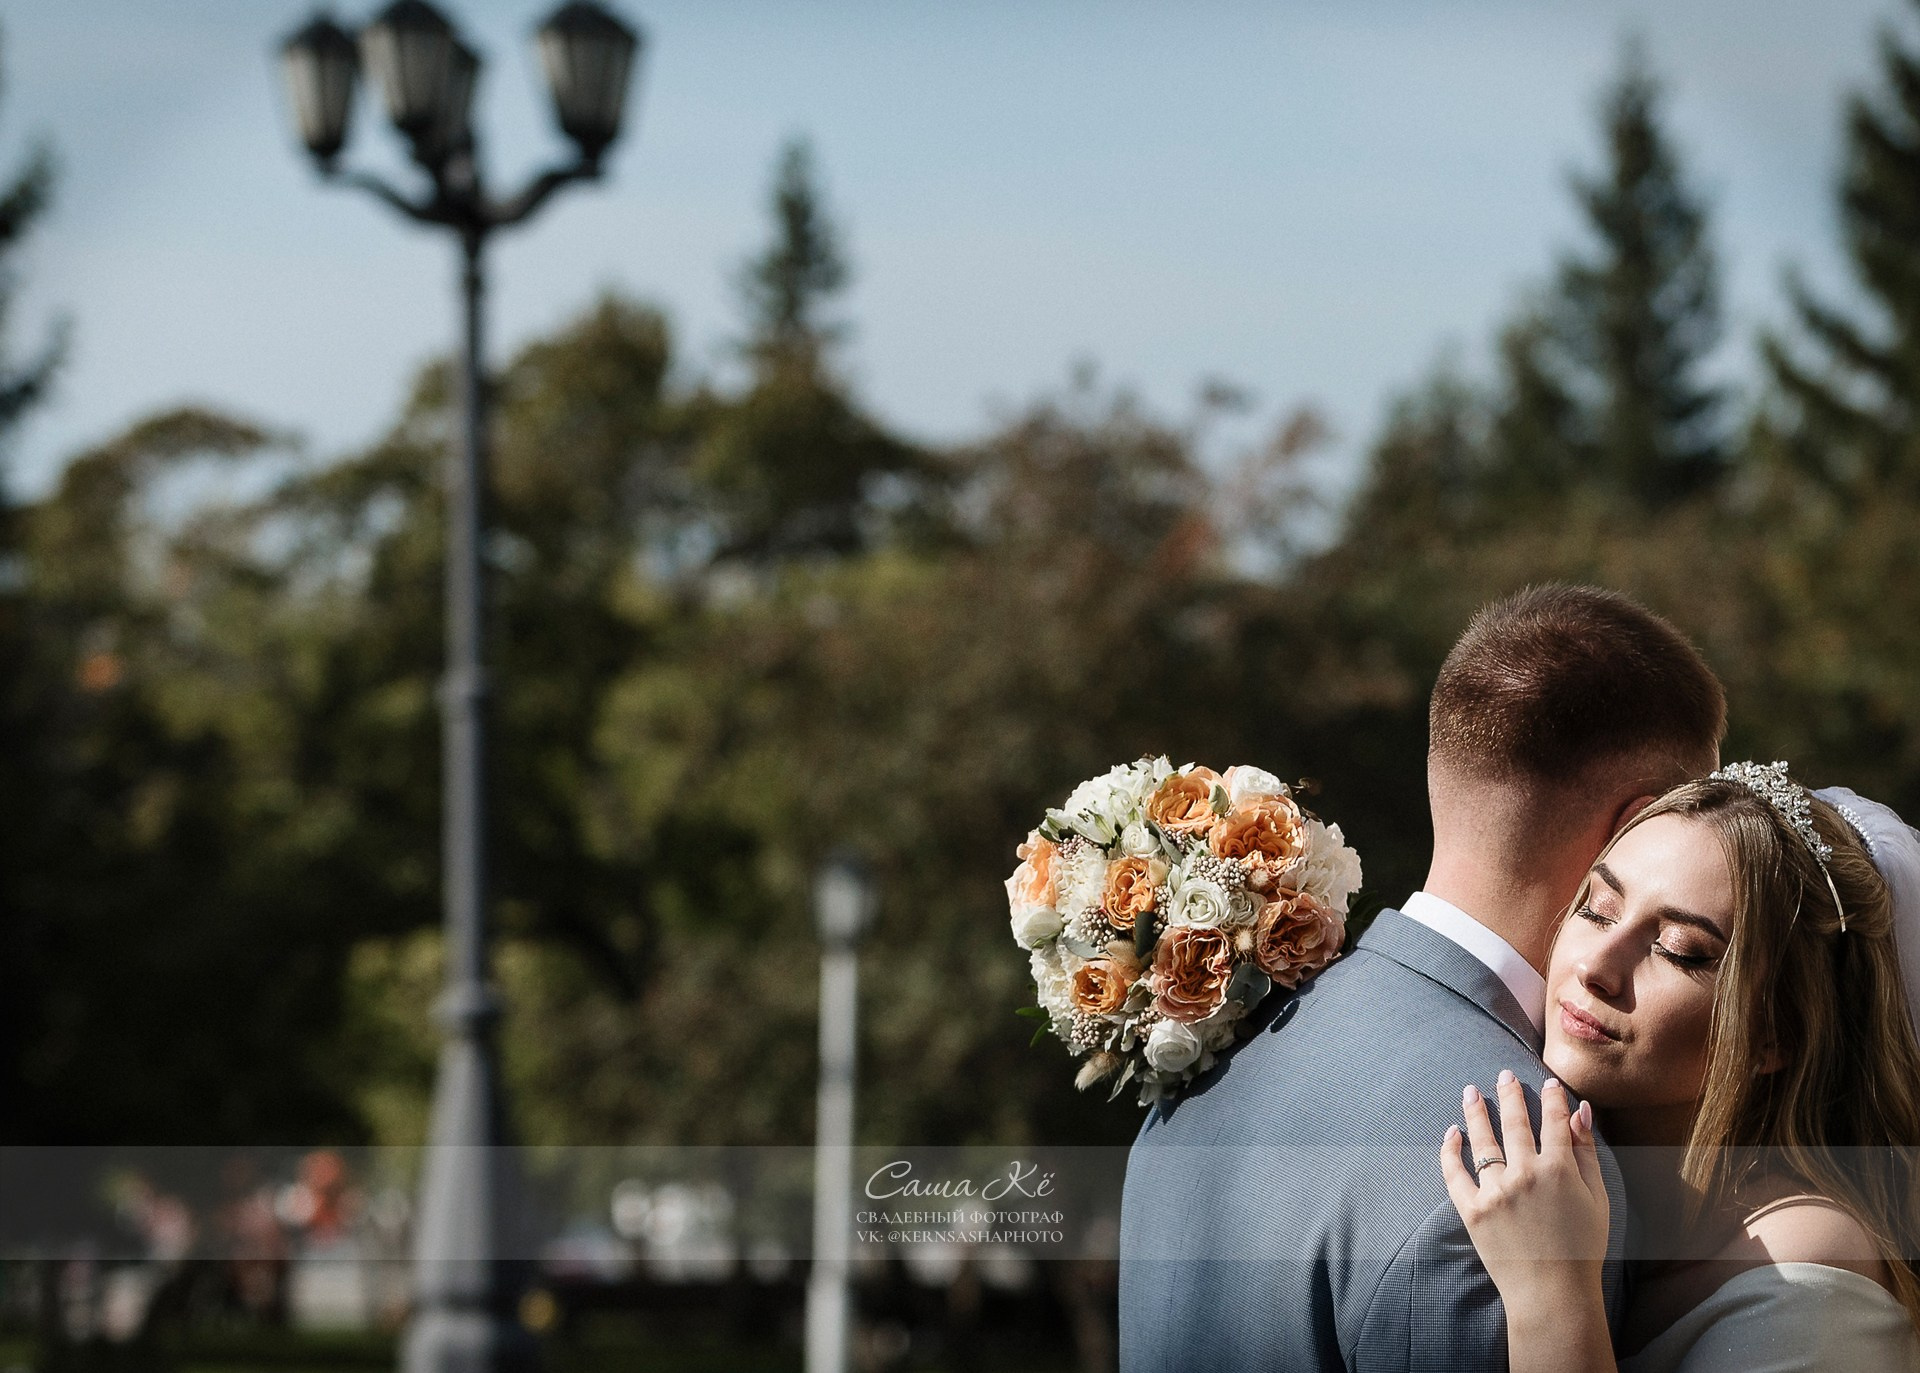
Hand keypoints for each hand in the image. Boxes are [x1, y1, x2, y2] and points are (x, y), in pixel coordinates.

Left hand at [1440, 1073, 1609, 1308]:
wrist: (1553, 1293)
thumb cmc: (1582, 1248)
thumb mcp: (1597, 1199)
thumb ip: (1586, 1153)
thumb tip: (1581, 1111)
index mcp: (1558, 1170)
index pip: (1553, 1121)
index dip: (1552, 1099)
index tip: (1548, 1082)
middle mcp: (1524, 1174)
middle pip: (1513, 1122)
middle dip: (1509, 1094)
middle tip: (1503, 1075)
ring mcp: (1495, 1192)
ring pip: (1482, 1141)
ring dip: (1475, 1112)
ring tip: (1471, 1091)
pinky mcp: (1472, 1210)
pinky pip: (1454, 1173)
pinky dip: (1450, 1150)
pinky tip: (1452, 1132)